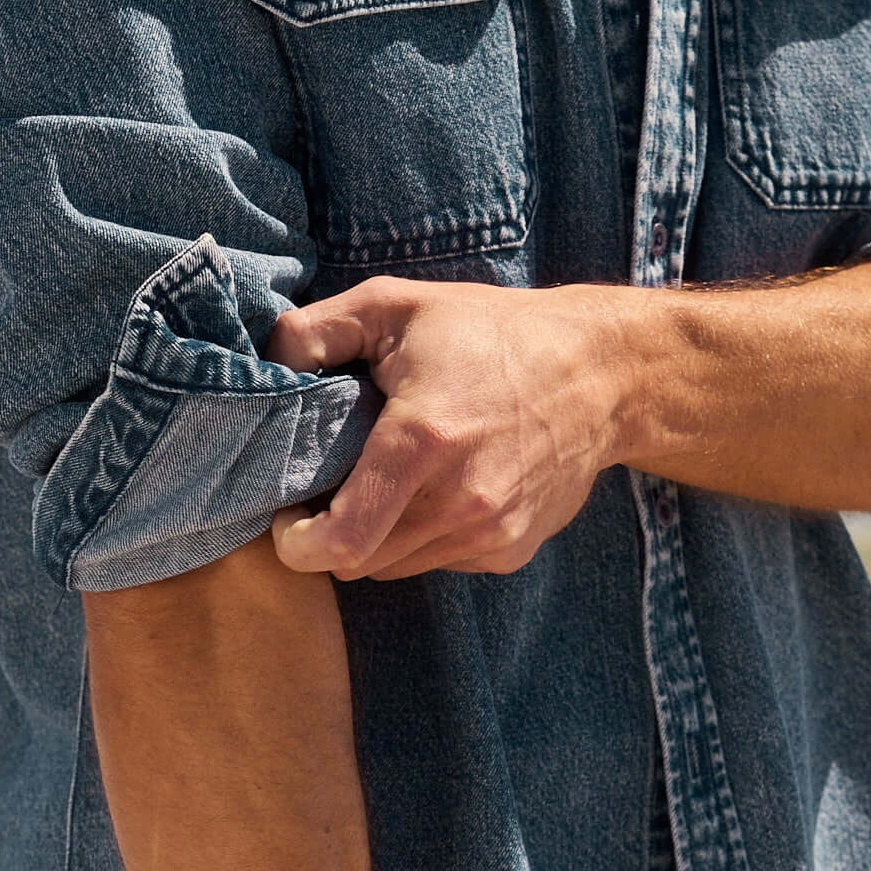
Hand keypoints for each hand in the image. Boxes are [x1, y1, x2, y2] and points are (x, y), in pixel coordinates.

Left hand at [264, 276, 639, 580]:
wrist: (603, 372)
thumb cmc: (492, 331)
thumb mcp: (395, 305)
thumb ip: (315, 331)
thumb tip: (266, 362)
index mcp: (422, 441)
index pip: (341, 540)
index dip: (297, 543)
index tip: (288, 516)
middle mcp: (459, 500)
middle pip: (359, 560)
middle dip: (331, 533)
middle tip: (332, 485)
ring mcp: (491, 531)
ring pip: (397, 566)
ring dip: (377, 536)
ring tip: (385, 480)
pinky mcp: (512, 548)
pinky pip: (441, 561)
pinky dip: (423, 536)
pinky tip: (437, 486)